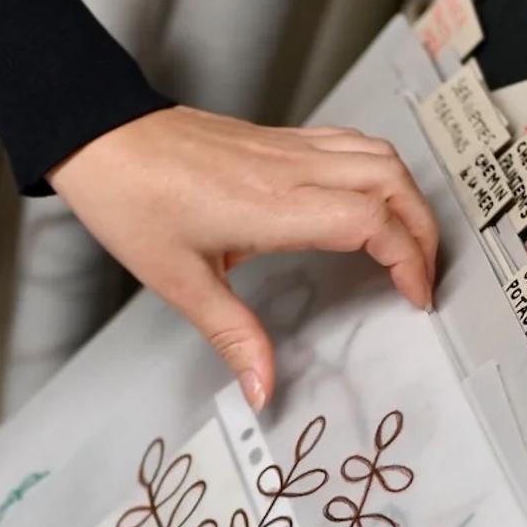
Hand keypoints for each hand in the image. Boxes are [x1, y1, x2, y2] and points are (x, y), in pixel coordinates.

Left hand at [48, 106, 440, 409]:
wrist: (102, 138)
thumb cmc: (132, 200)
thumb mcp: (180, 282)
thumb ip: (233, 336)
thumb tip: (261, 387)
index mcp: (273, 206)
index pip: (372, 221)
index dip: (408, 258)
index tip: (413, 296)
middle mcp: (290, 170)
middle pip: (393, 184)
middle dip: (424, 232)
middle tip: (423, 278)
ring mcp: (287, 148)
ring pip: (379, 156)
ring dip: (408, 197)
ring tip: (409, 243)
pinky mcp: (278, 139)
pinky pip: (350, 144)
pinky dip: (379, 171)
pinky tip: (371, 200)